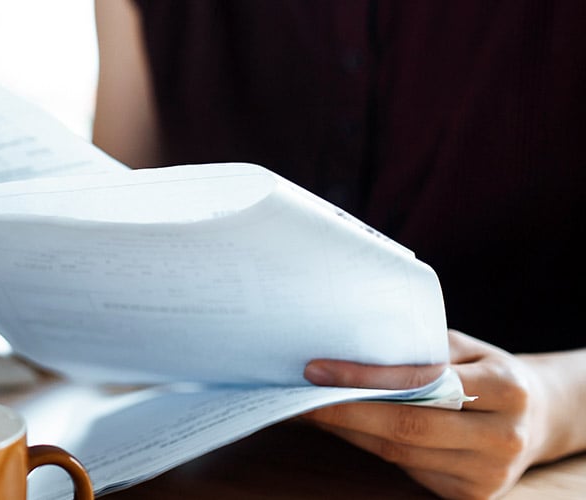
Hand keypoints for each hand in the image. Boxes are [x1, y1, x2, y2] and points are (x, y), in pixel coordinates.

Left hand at [300, 331, 555, 498]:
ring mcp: (488, 472)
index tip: (316, 370)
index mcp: (506, 388)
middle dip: (343, 412)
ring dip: (349, 432)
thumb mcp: (464, 349)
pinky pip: (407, 471)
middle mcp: (502, 435)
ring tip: (310, 411)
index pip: (423, 384)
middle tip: (297, 396)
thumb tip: (346, 350)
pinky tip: (344, 431)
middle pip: (406, 428)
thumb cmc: (485, 372)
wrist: (535, 418)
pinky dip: (370, 449)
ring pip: (399, 454)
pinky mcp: (471, 496)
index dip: (364, 379)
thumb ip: (419, 351)